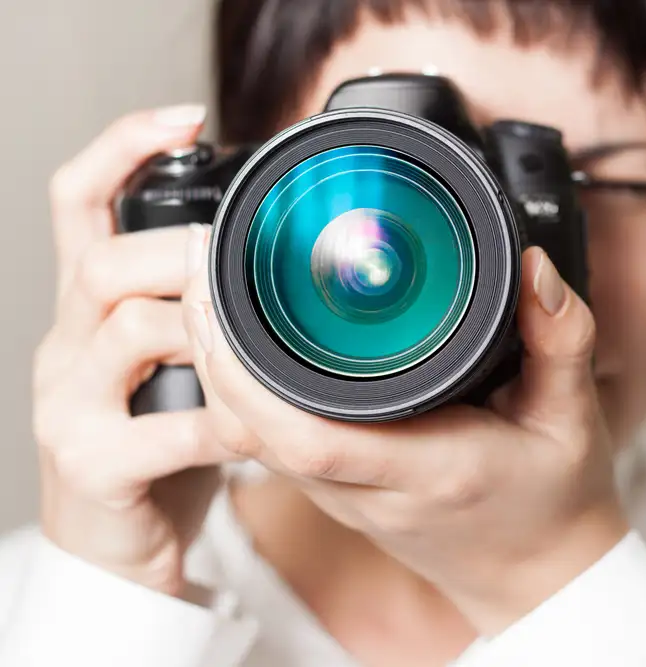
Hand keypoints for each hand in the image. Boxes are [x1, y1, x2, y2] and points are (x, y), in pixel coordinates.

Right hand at [32, 106, 242, 595]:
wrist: (120, 550)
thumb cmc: (159, 448)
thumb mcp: (174, 367)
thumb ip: (200, 315)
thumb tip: (263, 262)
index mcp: (87, 311)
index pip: (80, 203)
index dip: (121, 149)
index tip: (185, 116)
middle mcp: (65, 346)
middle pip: (104, 262)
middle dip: (183, 260)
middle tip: (249, 279)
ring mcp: (67, 405)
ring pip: (132, 330)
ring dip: (212, 338)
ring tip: (262, 360)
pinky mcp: (90, 464)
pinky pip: (164, 428)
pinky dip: (225, 423)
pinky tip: (258, 433)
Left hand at [183, 236, 629, 633]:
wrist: (537, 570)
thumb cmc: (553, 498)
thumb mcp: (573, 417)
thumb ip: (562, 339)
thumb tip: (534, 268)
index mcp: (428, 470)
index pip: (315, 437)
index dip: (249, 376)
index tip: (224, 295)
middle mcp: (371, 490)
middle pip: (256, 431)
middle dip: (212, 348)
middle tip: (199, 262)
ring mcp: (346, 497)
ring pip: (251, 437)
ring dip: (217, 366)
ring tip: (209, 284)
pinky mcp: (337, 491)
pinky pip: (268, 442)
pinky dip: (239, 389)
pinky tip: (238, 336)